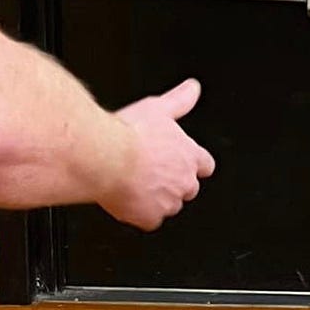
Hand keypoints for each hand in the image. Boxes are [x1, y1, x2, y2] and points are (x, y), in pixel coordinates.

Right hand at [105, 78, 215, 229]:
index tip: (180, 162)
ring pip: (169, 205)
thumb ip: (179, 100)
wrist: (104, 157)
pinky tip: (126, 199)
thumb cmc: (129, 133)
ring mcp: (169, 201)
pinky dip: (139, 214)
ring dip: (156, 198)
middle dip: (173, 183)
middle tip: (150, 172)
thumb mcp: (158, 108)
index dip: (192, 165)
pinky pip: (150, 221)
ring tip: (134, 183)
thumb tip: (193, 89)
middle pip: (188, 188)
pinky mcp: (151, 218)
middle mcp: (184, 181)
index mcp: (190, 156)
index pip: (204, 165)